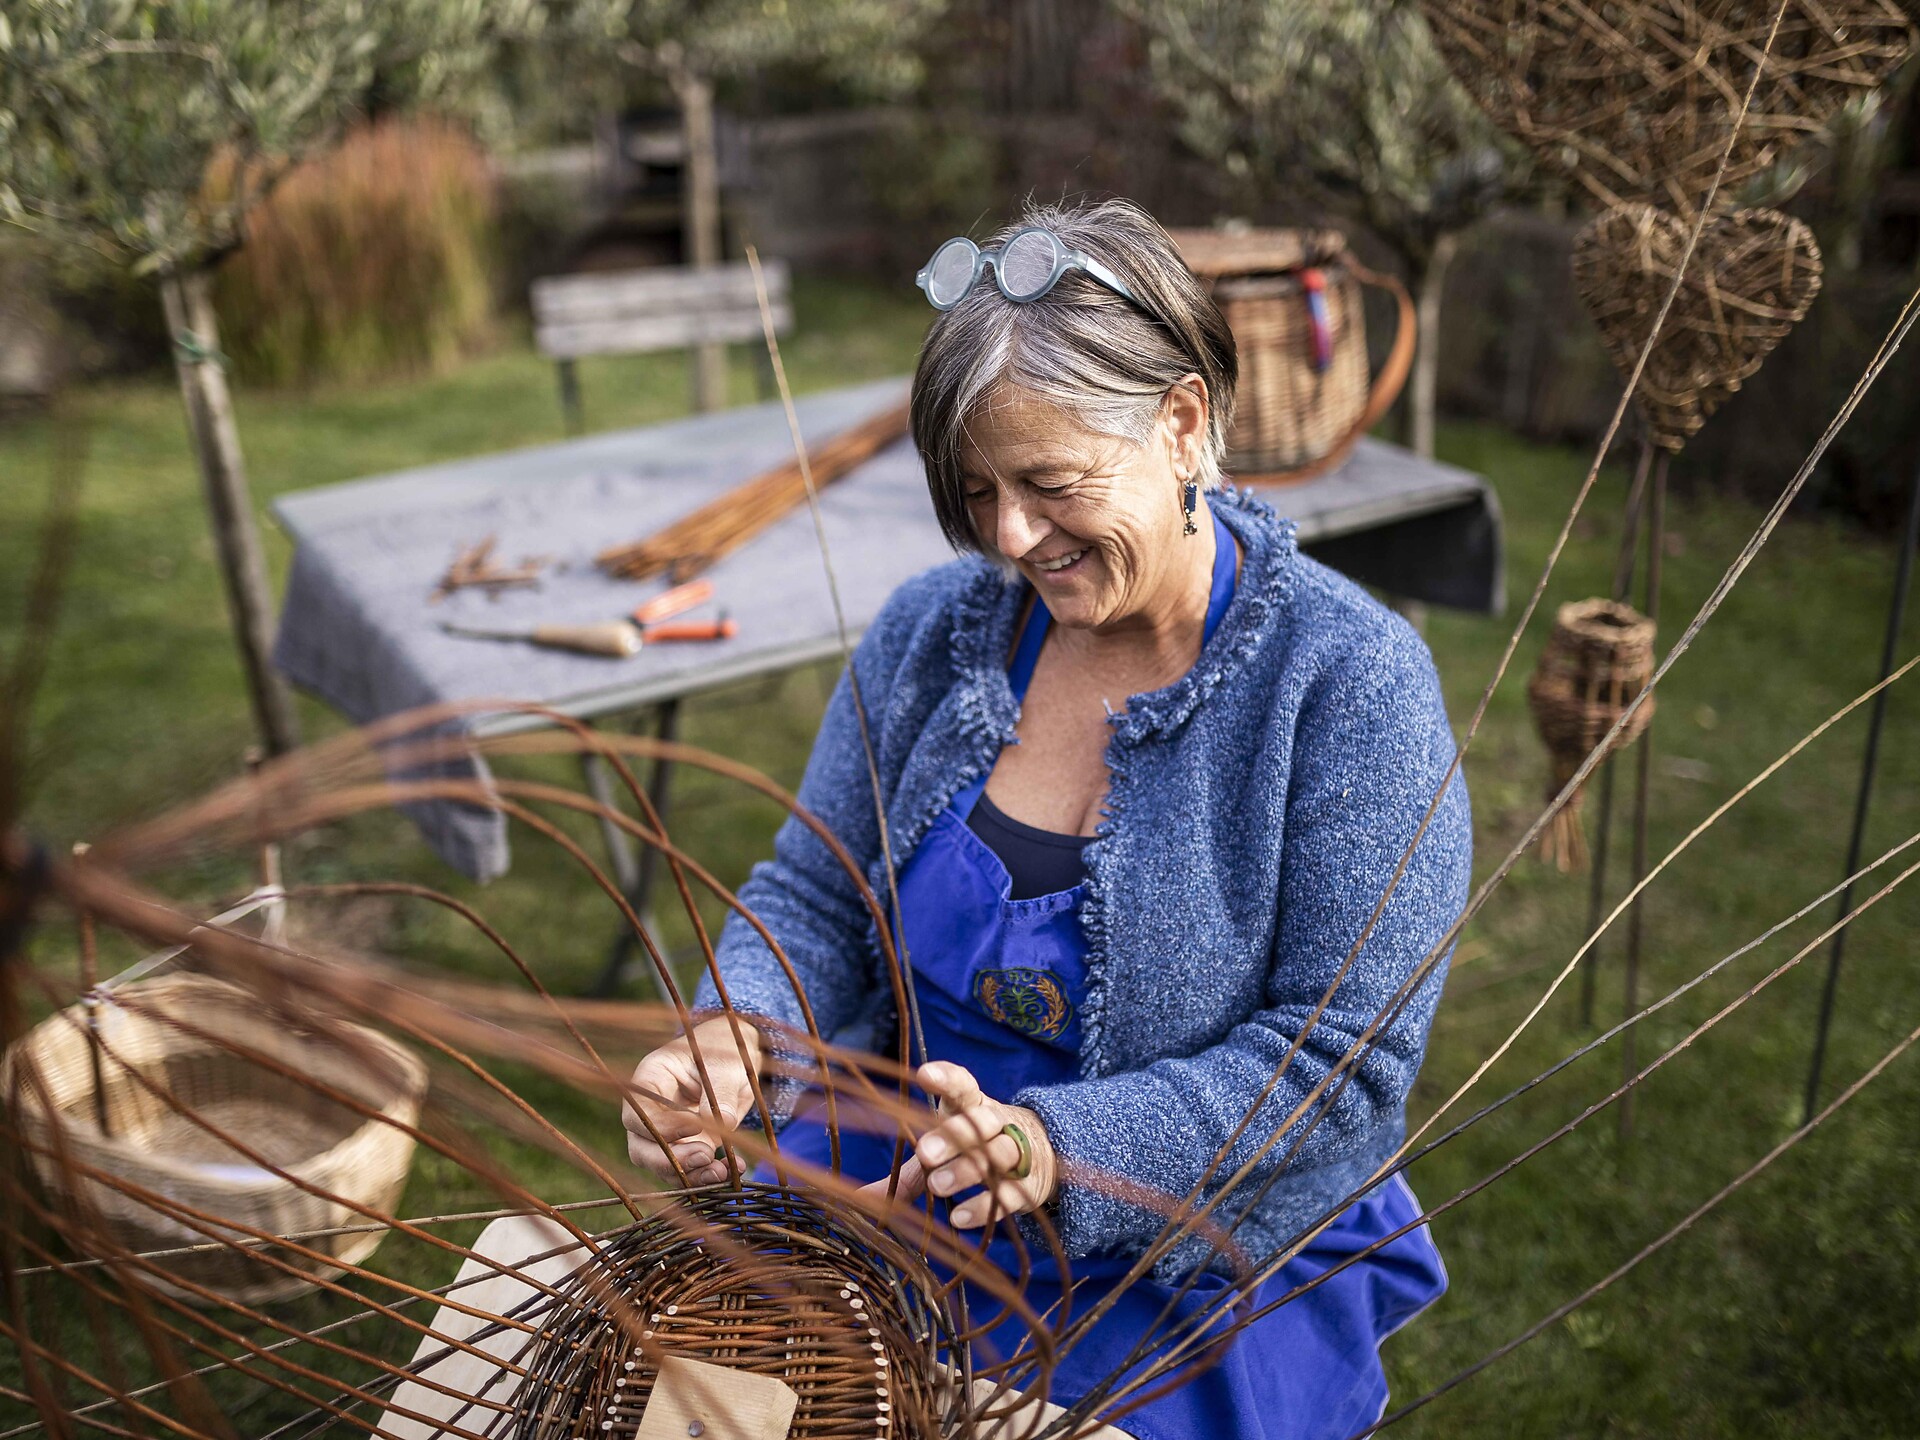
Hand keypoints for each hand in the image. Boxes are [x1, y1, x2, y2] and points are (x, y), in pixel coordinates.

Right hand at [622, 1017, 762, 1186]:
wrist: (739, 1060)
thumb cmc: (725, 1052)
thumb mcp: (725, 1064)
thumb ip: (721, 1091)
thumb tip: (722, 1123)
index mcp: (651, 1078)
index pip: (639, 1112)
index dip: (661, 1127)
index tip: (696, 1127)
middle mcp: (652, 1110)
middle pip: (641, 1146)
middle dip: (670, 1159)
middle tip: (705, 1155)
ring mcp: (667, 1132)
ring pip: (663, 1165)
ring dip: (690, 1175)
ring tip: (721, 1172)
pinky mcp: (687, 1147)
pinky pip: (688, 1170)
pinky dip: (707, 1176)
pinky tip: (731, 1170)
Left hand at [861, 1061, 1057, 1228]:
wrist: (1041, 1159)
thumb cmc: (976, 1149)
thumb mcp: (946, 1152)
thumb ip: (909, 1172)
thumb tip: (857, 1198)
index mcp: (974, 1105)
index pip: (962, 1086)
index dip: (946, 1078)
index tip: (924, 1074)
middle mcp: (999, 1123)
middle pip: (982, 1121)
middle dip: (954, 1135)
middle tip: (924, 1153)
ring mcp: (1017, 1154)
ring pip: (998, 1155)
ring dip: (967, 1169)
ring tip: (936, 1185)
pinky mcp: (1028, 1187)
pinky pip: (1009, 1195)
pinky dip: (984, 1206)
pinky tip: (958, 1218)